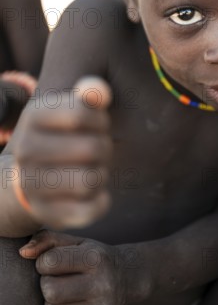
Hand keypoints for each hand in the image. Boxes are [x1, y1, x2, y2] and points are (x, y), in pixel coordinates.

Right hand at [12, 76, 112, 228]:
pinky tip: (95, 194)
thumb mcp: (73, 109)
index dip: (100, 120)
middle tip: (98, 150)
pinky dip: (102, 201)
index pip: (81, 114)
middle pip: (92, 148)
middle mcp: (26, 150)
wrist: (28, 179)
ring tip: (93, 169)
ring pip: (92, 180)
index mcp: (33, 115)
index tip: (98, 125)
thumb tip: (102, 91)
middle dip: (105, 148)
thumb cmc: (63, 136)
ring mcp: (32, 184)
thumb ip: (90, 97)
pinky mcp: (47, 214)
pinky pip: (92, 208)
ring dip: (102, 174)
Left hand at [20, 229, 124, 304]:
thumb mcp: (77, 242)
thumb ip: (48, 240)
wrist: (126, 277)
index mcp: (95, 258)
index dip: (44, 262)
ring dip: (51, 303)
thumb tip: (23, 252)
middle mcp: (101, 283)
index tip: (52, 262)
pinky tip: (68, 304)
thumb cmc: (94, 256)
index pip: (50, 262)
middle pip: (50, 290)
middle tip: (57, 279)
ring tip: (63, 292)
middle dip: (47, 283)